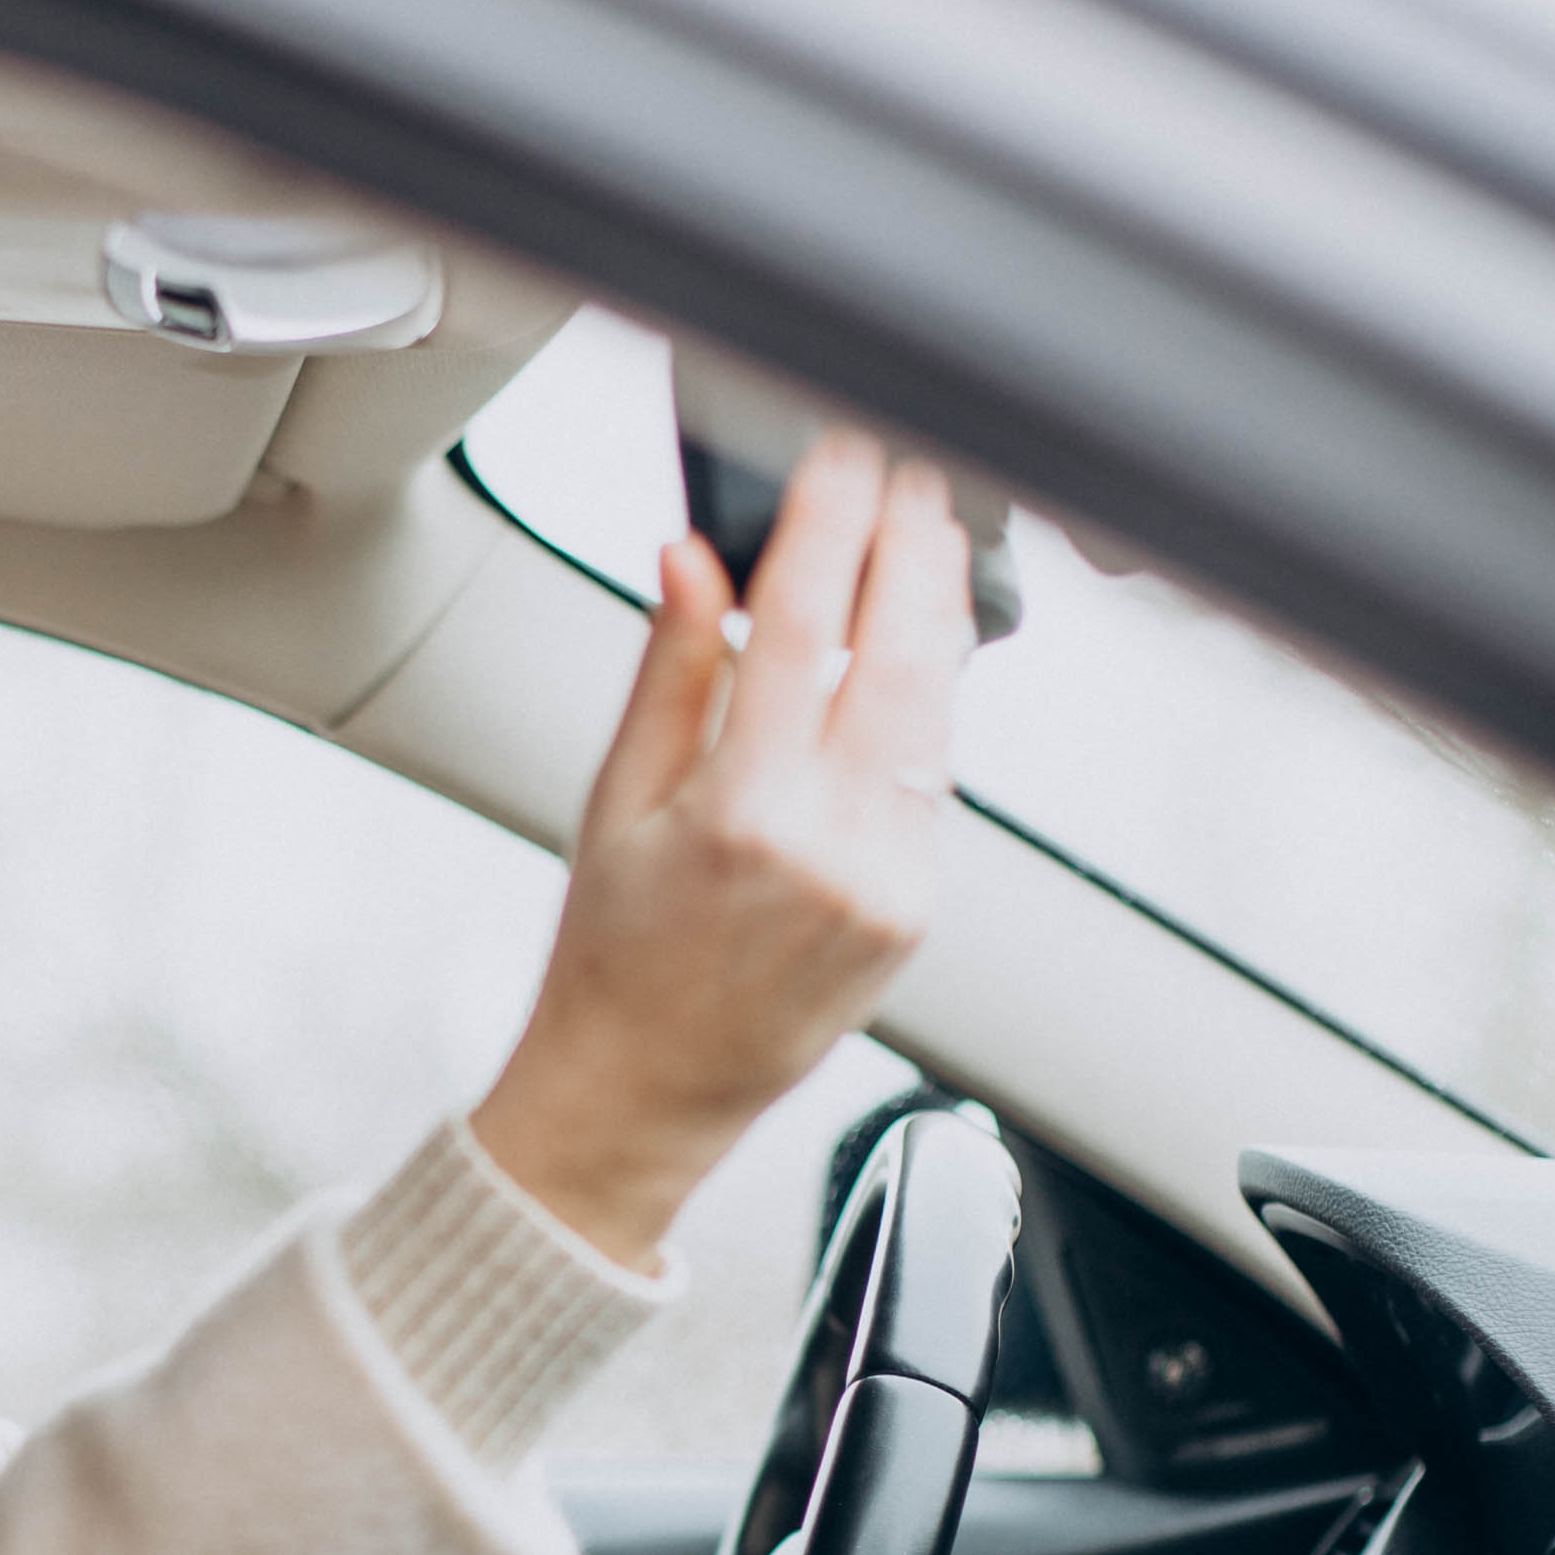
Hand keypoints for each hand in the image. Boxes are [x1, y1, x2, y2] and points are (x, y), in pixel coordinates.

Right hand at [469, 432, 969, 1268]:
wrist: (647, 1093)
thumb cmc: (613, 961)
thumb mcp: (613, 803)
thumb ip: (671, 671)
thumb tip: (694, 561)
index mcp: (741, 815)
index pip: (806, 625)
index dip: (831, 524)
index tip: (840, 461)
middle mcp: (831, 850)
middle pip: (905, 652)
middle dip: (914, 548)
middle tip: (910, 476)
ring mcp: (889, 883)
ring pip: (941, 710)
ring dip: (939, 614)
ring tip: (925, 542)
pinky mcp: (918, 908)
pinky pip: (936, 778)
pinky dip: (929, 704)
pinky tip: (915, 656)